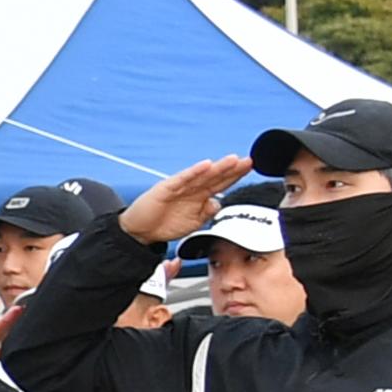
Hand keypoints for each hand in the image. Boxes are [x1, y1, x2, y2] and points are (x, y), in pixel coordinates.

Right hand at [120, 155, 254, 245]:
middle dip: (232, 169)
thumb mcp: (193, 223)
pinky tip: (205, 165)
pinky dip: (194, 172)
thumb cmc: (165, 224)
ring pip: (202, 175)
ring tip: (233, 160)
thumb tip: (218, 204)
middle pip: (216, 176)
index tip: (250, 167)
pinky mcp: (166, 188)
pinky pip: (183, 179)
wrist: (141, 231)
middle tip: (248, 161)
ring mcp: (180, 186)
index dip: (235, 175)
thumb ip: (206, 213)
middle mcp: (192, 188)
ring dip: (218, 167)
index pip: (221, 183)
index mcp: (199, 196)